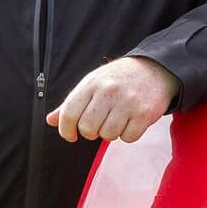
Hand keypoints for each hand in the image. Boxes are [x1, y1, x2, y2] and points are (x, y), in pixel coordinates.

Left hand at [47, 56, 179, 142]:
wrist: (155, 69)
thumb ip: (71, 103)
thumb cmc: (118, 79)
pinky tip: (131, 121)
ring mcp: (128, 102)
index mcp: (91, 83)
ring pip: (108, 135)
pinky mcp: (145, 113)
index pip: (69, 114)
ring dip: (111, 133)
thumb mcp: (92, 83)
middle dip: (91, 132)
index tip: (71, 135)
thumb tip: (51, 121)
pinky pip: (128, 138)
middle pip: (88, 129)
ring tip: (117, 120)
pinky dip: (128, 134)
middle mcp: (109, 91)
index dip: (66, 130)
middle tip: (99, 124)